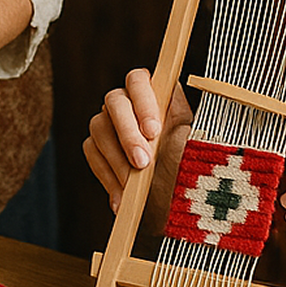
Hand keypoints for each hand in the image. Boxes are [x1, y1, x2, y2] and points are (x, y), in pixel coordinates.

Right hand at [83, 67, 193, 209]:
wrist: (179, 206)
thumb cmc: (191, 170)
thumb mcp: (193, 144)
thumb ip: (180, 120)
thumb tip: (175, 94)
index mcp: (157, 96)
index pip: (138, 80)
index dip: (142, 101)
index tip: (153, 132)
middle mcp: (130, 105)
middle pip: (114, 101)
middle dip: (127, 134)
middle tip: (142, 163)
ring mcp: (111, 126)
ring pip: (99, 127)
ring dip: (117, 159)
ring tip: (134, 186)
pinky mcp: (98, 148)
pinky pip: (92, 153)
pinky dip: (108, 177)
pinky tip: (123, 198)